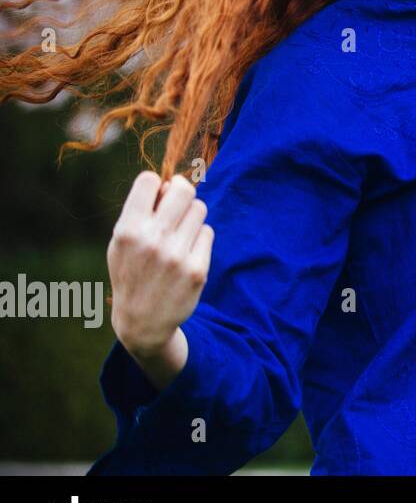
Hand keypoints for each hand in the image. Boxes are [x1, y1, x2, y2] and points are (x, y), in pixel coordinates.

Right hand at [107, 171, 213, 356]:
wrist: (142, 322)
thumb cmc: (131, 272)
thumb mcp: (121, 243)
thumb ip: (141, 212)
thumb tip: (171, 183)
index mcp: (127, 231)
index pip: (149, 181)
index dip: (156, 185)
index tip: (156, 197)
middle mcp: (153, 241)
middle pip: (183, 190)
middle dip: (182, 192)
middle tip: (177, 204)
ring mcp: (177, 255)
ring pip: (199, 208)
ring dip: (191, 215)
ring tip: (178, 233)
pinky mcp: (197, 269)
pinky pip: (207, 232)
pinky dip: (198, 237)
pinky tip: (185, 252)